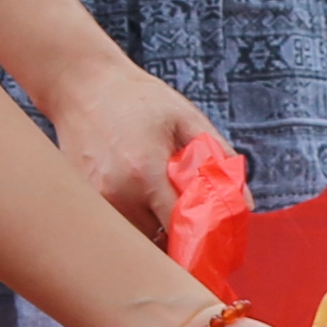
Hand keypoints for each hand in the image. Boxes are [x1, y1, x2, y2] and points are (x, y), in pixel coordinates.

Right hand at [49, 58, 218, 236]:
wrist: (80, 84)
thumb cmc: (136, 98)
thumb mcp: (186, 117)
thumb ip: (219, 158)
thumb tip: (246, 202)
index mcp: (146, 172)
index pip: (180, 227)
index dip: (202, 237)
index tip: (215, 238)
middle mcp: (117, 193)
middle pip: (156, 242)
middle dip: (179, 238)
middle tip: (193, 224)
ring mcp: (95, 201)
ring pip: (134, 240)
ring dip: (153, 233)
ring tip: (162, 206)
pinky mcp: (83, 201)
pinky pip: (116, 227)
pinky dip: (132, 223)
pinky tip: (138, 198)